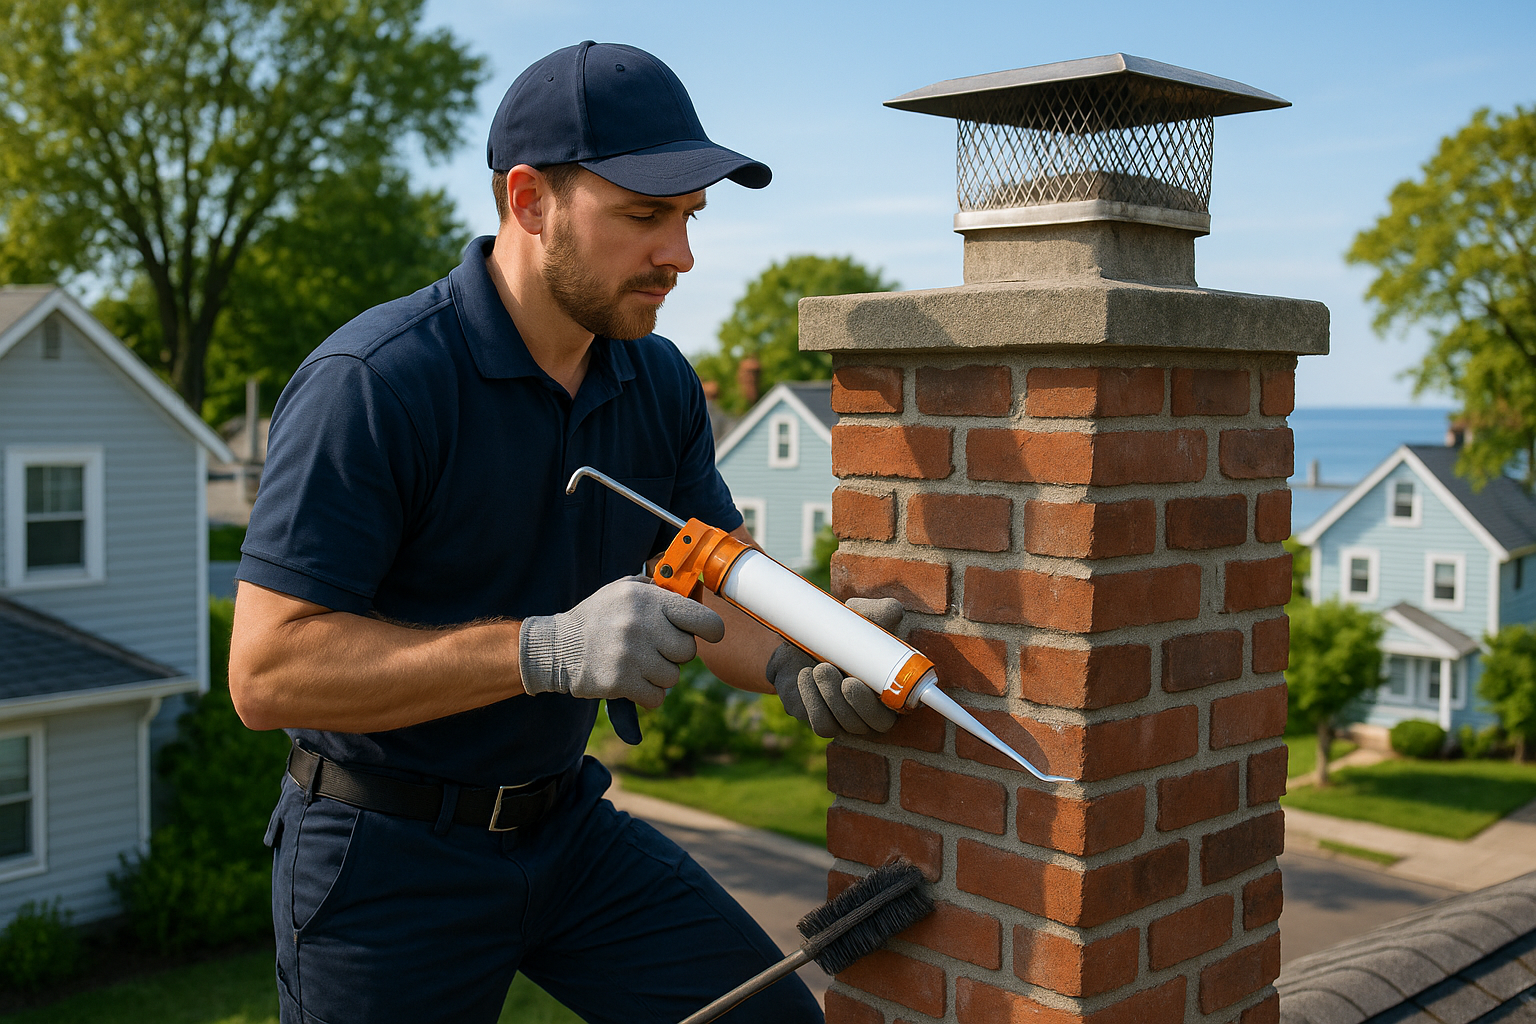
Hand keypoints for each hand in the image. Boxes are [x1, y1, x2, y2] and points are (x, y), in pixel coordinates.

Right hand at [519, 576, 724, 707]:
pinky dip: (648, 695)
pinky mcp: (620, 681)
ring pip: (673, 677)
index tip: (710, 635)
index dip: (712, 630)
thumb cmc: (599, 616)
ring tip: (637, 664)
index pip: (701, 619)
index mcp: (646, 598)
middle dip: (675, 654)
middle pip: (687, 652)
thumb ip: (658, 588)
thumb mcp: (624, 589)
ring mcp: (630, 654)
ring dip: (659, 675)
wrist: (557, 646)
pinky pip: (657, 698)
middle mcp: (640, 624)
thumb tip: (694, 589)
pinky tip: (632, 682)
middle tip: (654, 649)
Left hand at [766, 597, 902, 737]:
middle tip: (847, 680)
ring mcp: (845, 720)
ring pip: (846, 725)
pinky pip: (821, 724)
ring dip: (833, 699)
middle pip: (878, 724)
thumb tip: (894, 611)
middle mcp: (872, 710)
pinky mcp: (820, 721)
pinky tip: (805, 677)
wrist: (797, 640)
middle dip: (861, 704)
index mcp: (891, 686)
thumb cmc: (835, 631)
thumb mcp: (855, 618)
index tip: (890, 684)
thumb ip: (877, 613)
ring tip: (820, 669)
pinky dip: (813, 702)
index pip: (909, 702)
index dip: (905, 698)